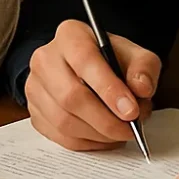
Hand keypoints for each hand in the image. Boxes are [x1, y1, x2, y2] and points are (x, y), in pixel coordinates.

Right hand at [25, 19, 160, 150]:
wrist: (87, 68)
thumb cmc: (110, 60)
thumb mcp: (134, 55)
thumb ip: (144, 68)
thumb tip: (141, 88)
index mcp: (70, 35)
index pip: (84, 60)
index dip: (108, 88)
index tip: (131, 110)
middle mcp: (46, 58)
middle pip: (71, 96)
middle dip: (106, 120)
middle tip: (130, 128)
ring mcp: (35, 86)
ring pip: (64, 121)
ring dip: (98, 134)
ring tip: (120, 132)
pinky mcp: (34, 111)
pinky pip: (60, 137)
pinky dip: (87, 143)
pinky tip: (104, 137)